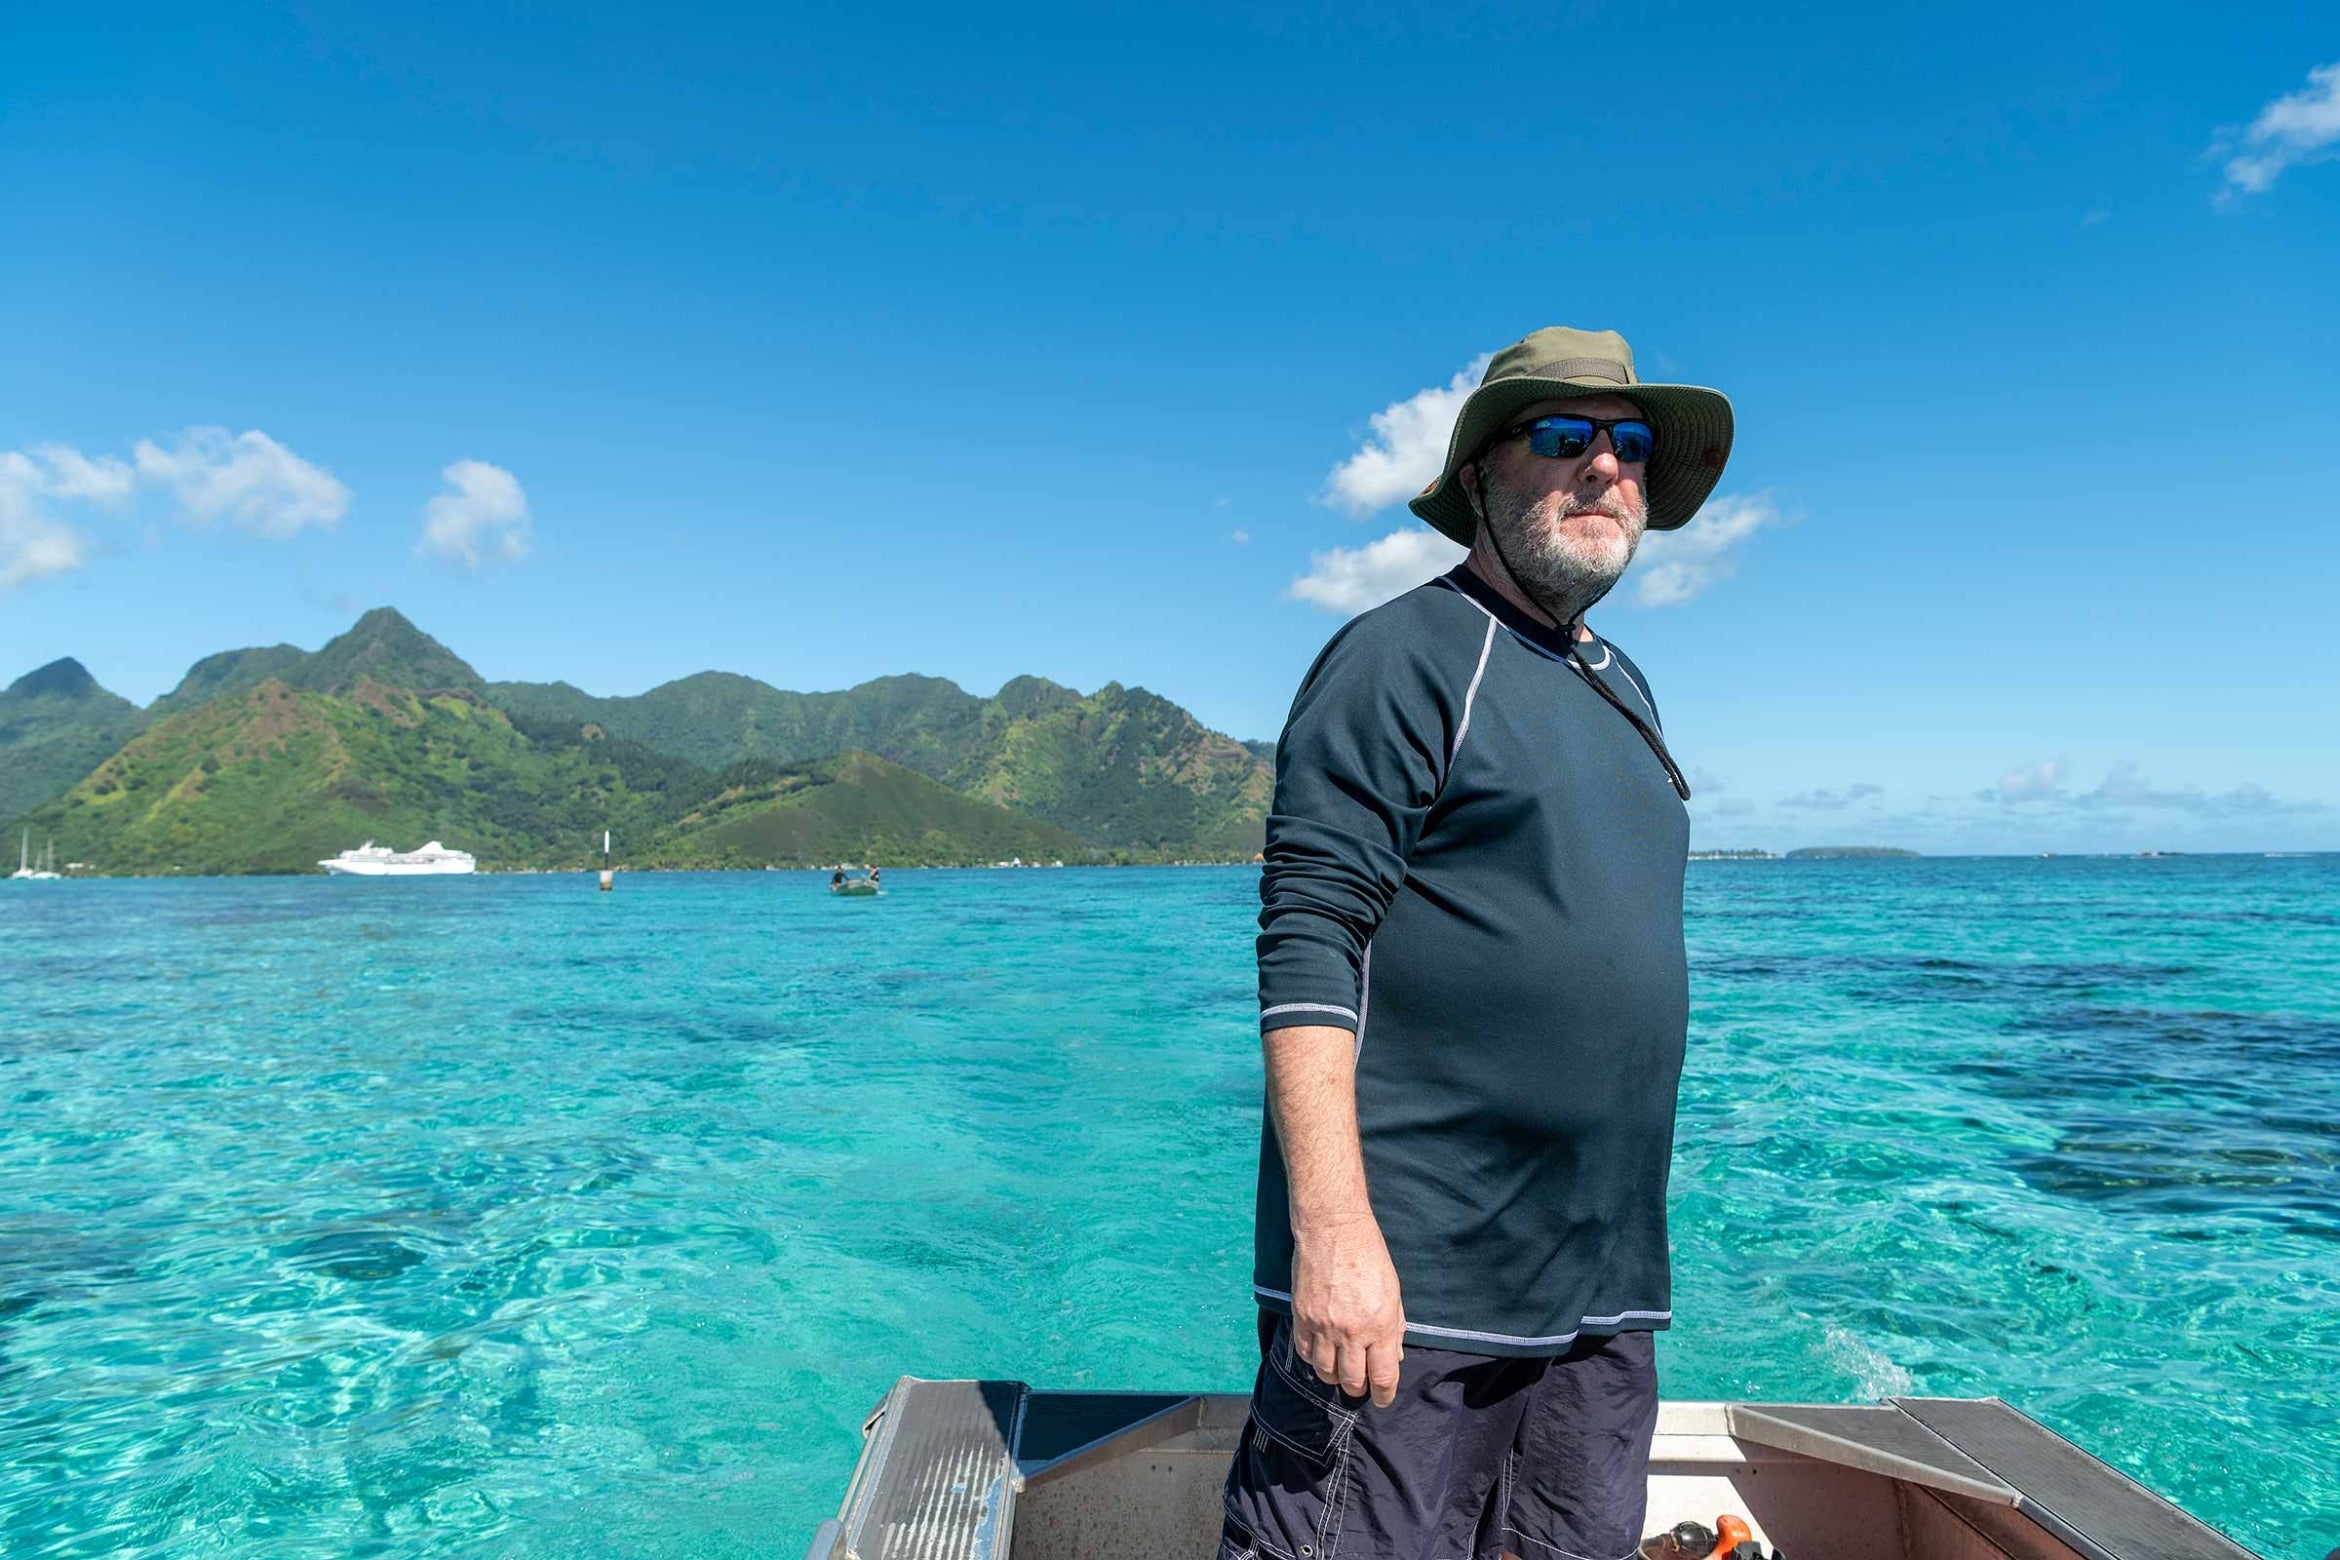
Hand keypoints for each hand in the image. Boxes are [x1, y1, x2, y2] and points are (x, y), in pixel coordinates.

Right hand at [1289, 1212, 1405, 1406]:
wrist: (1333, 1229)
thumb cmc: (1370, 1256)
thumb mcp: (1393, 1292)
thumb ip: (1395, 1328)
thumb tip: (1394, 1357)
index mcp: (1381, 1325)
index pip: (1382, 1377)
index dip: (1384, 1395)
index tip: (1383, 1399)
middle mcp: (1352, 1331)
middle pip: (1352, 1381)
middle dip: (1359, 1389)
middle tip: (1360, 1385)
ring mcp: (1324, 1326)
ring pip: (1326, 1373)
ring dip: (1335, 1378)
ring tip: (1340, 1372)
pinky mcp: (1302, 1317)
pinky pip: (1305, 1353)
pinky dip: (1313, 1359)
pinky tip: (1320, 1354)